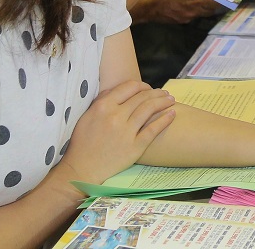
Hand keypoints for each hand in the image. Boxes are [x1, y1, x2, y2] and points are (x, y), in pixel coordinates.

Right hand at [55, 80, 175, 183]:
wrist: (82, 169)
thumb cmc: (82, 142)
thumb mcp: (87, 115)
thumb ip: (102, 100)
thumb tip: (118, 89)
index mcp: (104, 106)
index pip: (129, 87)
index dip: (142, 85)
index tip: (147, 88)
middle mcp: (116, 116)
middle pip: (142, 97)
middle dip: (156, 93)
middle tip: (164, 93)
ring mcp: (126, 132)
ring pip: (149, 109)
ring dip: (163, 102)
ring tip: (170, 100)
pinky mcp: (135, 147)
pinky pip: (153, 130)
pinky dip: (164, 120)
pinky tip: (172, 114)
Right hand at [130, 0, 225, 24]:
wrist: (142, 6)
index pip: (217, 1)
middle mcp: (193, 10)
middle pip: (211, 7)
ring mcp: (186, 16)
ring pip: (201, 11)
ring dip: (204, 4)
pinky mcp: (178, 19)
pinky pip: (190, 13)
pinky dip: (192, 7)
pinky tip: (188, 0)